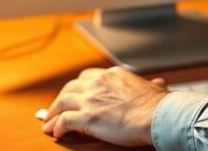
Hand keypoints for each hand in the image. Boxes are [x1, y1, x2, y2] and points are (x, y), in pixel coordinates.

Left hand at [42, 66, 169, 145]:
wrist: (158, 115)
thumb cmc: (158, 105)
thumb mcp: (154, 88)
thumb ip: (152, 85)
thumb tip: (159, 83)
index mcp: (113, 74)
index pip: (86, 77)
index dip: (77, 88)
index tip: (73, 95)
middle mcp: (99, 83)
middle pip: (70, 87)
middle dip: (61, 99)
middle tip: (55, 109)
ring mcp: (91, 99)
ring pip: (62, 102)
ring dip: (53, 113)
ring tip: (49, 123)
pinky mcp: (87, 117)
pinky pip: (64, 120)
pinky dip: (56, 126)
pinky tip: (56, 133)